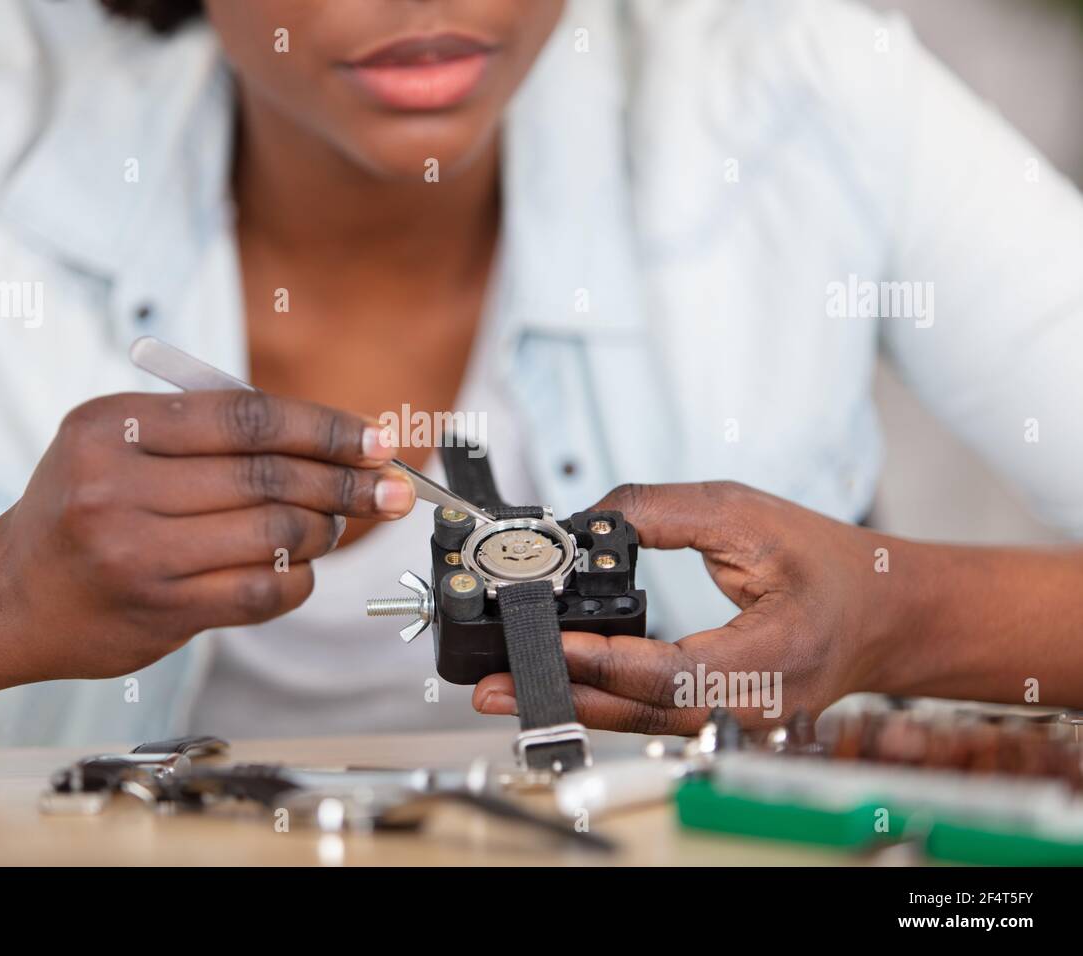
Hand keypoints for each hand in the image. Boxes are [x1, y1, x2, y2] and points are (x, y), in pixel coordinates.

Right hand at [0, 390, 413, 694]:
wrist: (8, 595)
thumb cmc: (81, 509)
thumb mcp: (116, 442)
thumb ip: (206, 431)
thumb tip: (330, 439)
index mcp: (112, 426)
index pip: (247, 416)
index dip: (325, 428)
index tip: (377, 441)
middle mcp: (117, 485)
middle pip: (268, 476)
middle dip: (345, 483)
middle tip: (390, 489)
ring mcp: (135, 552)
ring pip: (274, 535)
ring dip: (323, 531)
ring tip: (331, 526)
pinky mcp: (157, 610)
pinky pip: (261, 592)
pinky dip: (300, 580)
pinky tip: (304, 570)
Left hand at [473, 481, 913, 732]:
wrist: (885, 614)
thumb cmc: (830, 566)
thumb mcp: (748, 515)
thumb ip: (664, 512)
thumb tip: (588, 519)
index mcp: (777, 655)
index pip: (677, 671)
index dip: (609, 660)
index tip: (552, 642)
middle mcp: (754, 704)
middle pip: (644, 710)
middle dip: (565, 693)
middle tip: (496, 683)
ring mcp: (737, 721)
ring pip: (640, 720)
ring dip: (570, 703)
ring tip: (503, 689)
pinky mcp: (718, 717)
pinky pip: (651, 715)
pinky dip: (598, 701)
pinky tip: (553, 688)